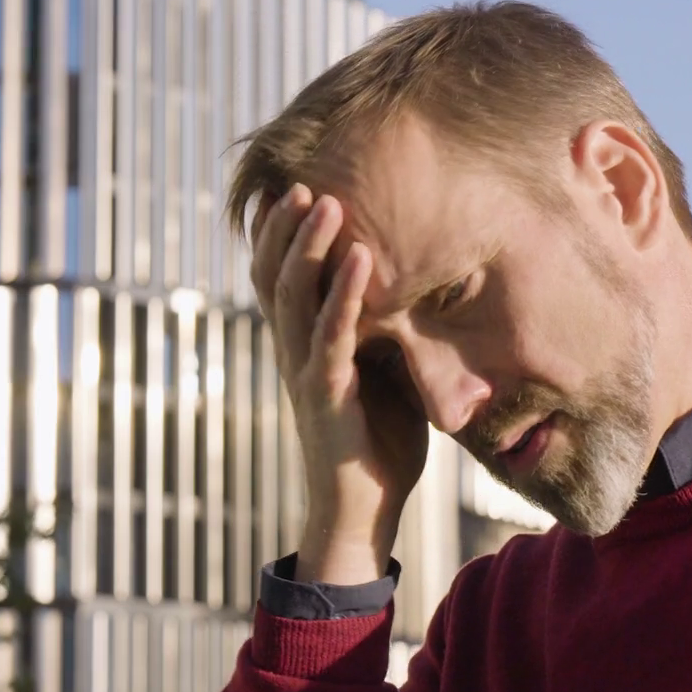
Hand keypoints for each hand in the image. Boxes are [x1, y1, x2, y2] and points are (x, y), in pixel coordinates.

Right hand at [250, 184, 428, 584]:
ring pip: (295, 298)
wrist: (362, 512)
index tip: (291, 186)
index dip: (277, 235)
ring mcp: (306, 373)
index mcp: (301, 345)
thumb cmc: (376, 440)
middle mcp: (293, 352)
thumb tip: (416, 281)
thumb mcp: (381, 371)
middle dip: (285, 226)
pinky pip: (333, 338)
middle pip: (274, 276)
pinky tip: (363, 259)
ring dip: (310, 247)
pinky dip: (346, 296)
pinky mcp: (327, 397)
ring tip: (325, 201)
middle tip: (302, 179)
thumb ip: (382, 329)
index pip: (276, 278)